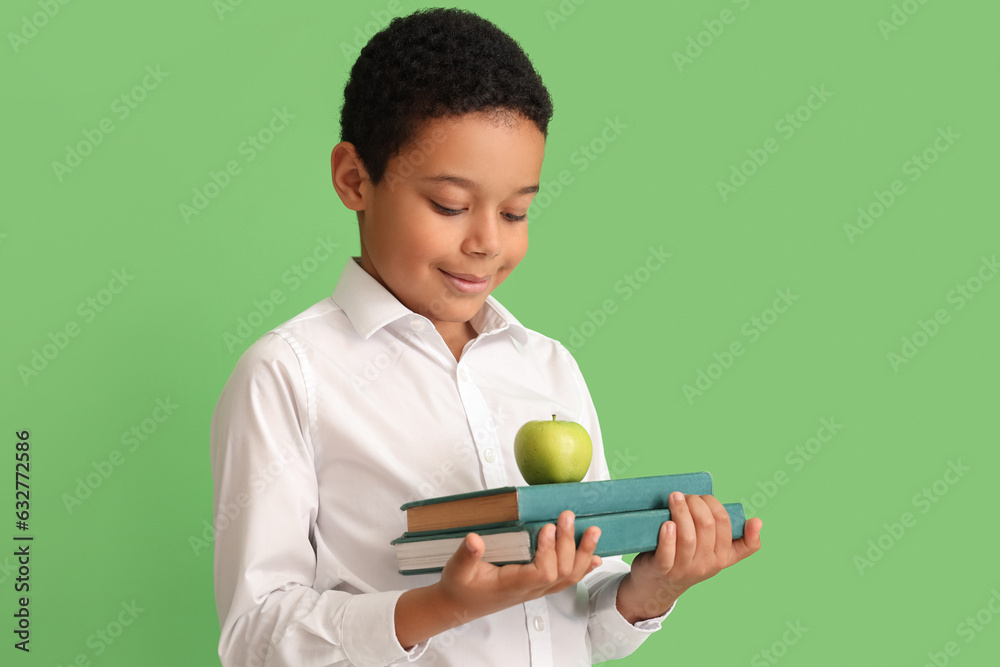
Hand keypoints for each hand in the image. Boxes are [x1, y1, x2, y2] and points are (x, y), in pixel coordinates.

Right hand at [437, 509, 602, 619]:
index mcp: (512, 585)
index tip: (547, 527)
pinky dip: (583, 567)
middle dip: (568, 544)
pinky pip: (566, 579)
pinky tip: (595, 557)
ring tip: (592, 532)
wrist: (460, 605)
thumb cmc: (460, 587)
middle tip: (568, 516)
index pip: (541, 574)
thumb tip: (474, 540)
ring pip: (568, 577)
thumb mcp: (456, 570)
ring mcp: (536, 589)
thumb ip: (466, 555)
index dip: (549, 552)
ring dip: (582, 554)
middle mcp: (530, 589)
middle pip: (560, 572)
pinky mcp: (538, 585)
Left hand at [617, 493, 762, 622]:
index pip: (724, 524)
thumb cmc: (689, 560)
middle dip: (695, 503)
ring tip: (674, 497)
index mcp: (722, 557)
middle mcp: (706, 564)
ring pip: (688, 536)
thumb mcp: (717, 555)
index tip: (704, 497)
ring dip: (680, 511)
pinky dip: (667, 537)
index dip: (713, 504)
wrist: (659, 586)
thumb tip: (757, 522)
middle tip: (684, 495)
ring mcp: (684, 569)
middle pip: (706, 526)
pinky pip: (667, 553)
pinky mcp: (663, 570)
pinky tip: (666, 523)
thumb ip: (740, 541)